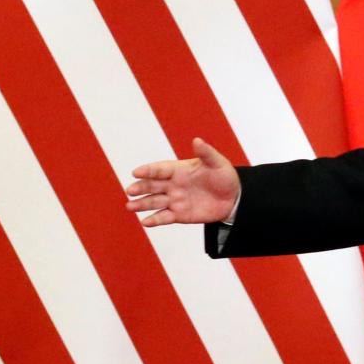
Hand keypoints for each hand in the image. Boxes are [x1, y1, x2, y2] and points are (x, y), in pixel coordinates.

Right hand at [124, 138, 239, 226]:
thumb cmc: (224, 176)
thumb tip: (197, 140)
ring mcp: (175, 200)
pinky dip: (155, 220)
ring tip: (130, 206)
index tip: (136, 172)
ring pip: (154, 202)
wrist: (234, 198)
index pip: (160, 169)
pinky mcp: (179, 215)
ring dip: (142, 204)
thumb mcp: (217, 163)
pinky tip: (145, 222)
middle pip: (152, 186)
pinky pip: (164, 217)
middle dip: (140, 188)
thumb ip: (206, 153)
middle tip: (130, 190)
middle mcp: (173, 184)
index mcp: (179, 169)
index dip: (148, 171)